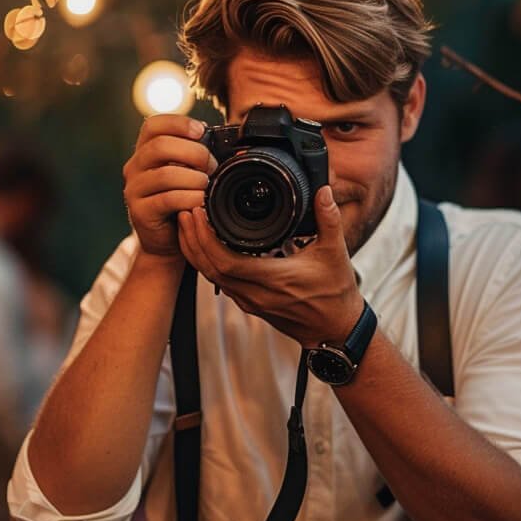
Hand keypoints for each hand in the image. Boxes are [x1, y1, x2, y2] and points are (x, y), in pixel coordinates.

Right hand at [123, 114, 216, 257]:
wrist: (166, 239)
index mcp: (145, 151)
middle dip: (193, 153)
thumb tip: (222, 141)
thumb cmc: (180, 201)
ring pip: (165, 175)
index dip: (179, 123)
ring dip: (194, 178)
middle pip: (160, 146)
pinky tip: (200, 201)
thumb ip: (194, 156)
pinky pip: (167, 200)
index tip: (201, 131)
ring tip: (206, 185)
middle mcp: (134, 167)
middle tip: (211, 165)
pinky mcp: (140, 211)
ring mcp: (134, 190)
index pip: (154, 125)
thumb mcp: (185, 173)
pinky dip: (189, 198)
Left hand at [176, 185, 363, 347]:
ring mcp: (251, 301)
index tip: (200, 214)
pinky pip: (219, 283)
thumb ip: (329, 219)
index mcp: (275, 279)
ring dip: (195, 251)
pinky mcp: (249, 304)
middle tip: (185, 212)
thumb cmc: (335, 294)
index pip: (227, 262)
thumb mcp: (335, 253)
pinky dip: (207, 262)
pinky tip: (204, 244)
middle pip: (209, 269)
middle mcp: (257, 294)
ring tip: (188, 224)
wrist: (334, 330)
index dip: (206, 239)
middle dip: (192, 240)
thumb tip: (323, 190)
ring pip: (210, 277)